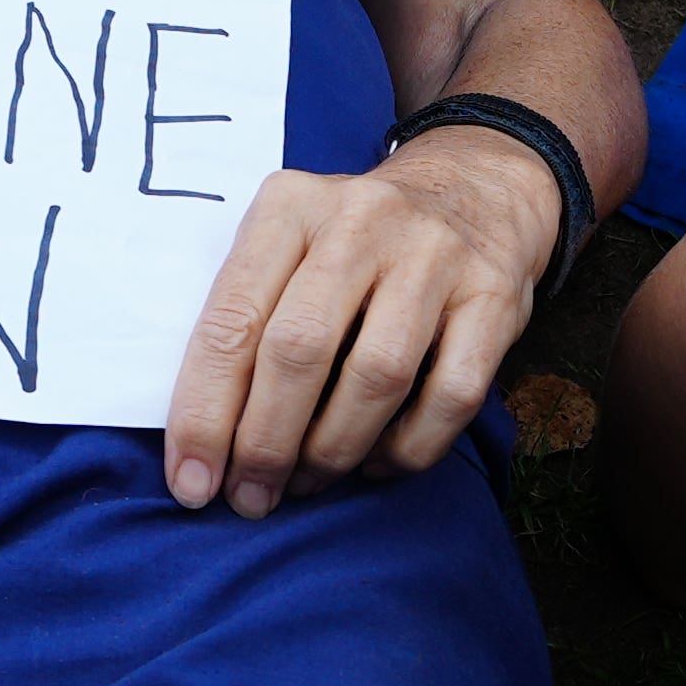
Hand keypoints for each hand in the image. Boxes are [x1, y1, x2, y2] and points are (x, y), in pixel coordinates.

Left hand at [162, 133, 567, 514]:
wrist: (476, 187)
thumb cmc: (354, 241)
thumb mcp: (289, 241)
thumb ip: (246, 313)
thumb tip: (203, 442)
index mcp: (289, 207)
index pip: (230, 321)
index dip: (204, 413)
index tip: (190, 483)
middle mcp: (360, 222)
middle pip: (299, 351)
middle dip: (265, 444)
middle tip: (251, 498)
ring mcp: (434, 256)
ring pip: (376, 378)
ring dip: (333, 450)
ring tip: (308, 482)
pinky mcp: (494, 297)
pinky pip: (451, 396)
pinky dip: (408, 448)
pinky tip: (378, 463)